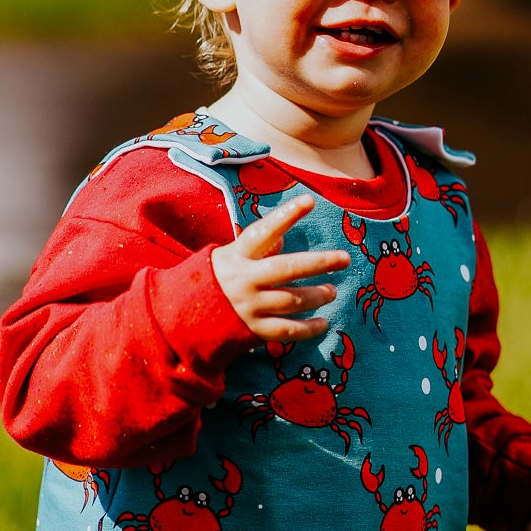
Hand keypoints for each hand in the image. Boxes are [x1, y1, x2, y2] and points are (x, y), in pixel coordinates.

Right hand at [212, 193, 348, 340]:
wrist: (186, 316)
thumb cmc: (217, 278)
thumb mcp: (230, 256)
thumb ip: (257, 248)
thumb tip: (282, 238)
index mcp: (236, 255)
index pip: (264, 231)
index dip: (286, 215)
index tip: (310, 200)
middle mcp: (243, 279)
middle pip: (287, 269)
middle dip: (319, 263)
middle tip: (344, 258)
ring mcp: (248, 306)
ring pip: (292, 300)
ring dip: (317, 295)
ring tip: (332, 290)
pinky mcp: (253, 330)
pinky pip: (286, 330)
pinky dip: (308, 329)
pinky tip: (323, 323)